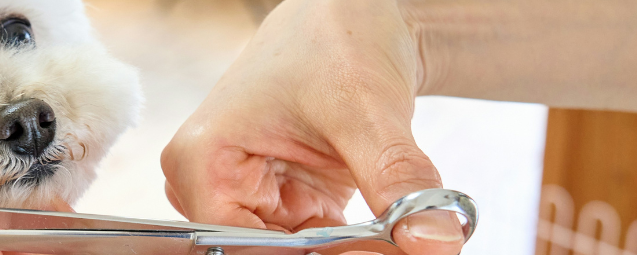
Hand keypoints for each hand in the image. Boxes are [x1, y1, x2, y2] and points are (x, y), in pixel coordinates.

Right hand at [161, 0, 464, 253]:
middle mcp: (211, 183)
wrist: (356, 16)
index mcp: (201, 158)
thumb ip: (396, 180)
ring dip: (349, 249)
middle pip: (266, 253)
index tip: (382, 251)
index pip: (242, 245)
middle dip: (335, 252)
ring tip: (397, 233)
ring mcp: (245, 195)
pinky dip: (355, 245)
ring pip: (294, 254)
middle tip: (401, 244)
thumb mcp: (367, 112)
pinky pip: (315, 245)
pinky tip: (390, 234)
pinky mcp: (282, 203)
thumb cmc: (336, 40)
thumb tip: (435, 241)